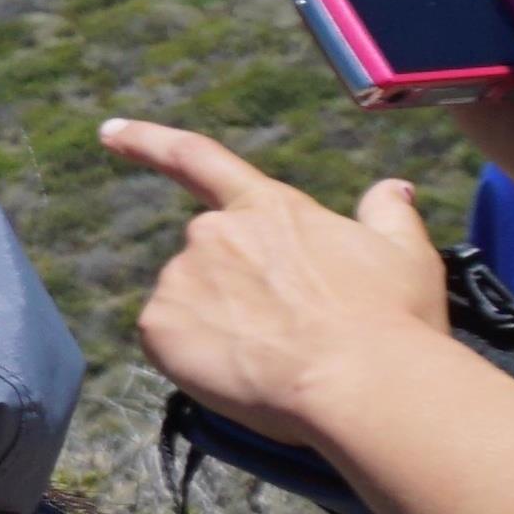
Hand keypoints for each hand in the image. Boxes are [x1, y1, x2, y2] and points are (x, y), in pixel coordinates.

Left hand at [102, 119, 458, 440]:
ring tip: (275, 356)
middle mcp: (213, 232)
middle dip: (238, 292)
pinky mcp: (157, 326)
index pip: (198, 159)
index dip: (147, 140)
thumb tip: (390, 189)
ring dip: (219, 325)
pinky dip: (194, 357)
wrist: (361, 382)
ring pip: (189, 304)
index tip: (109, 131)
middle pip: (210, 260)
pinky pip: (168, 341)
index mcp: (267, 208)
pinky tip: (239, 372)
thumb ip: (387, 215)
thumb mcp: (405, 255)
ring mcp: (179, 277)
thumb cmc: (390, 319)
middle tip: (289, 333)